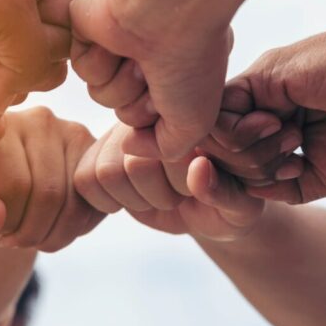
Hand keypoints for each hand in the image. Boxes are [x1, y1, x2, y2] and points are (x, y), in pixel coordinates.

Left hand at [0, 107, 104, 252]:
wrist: (5, 192)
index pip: (13, 184)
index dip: (5, 223)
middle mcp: (38, 120)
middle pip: (48, 194)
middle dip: (31, 234)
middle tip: (15, 242)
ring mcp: (73, 133)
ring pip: (75, 202)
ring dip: (54, 236)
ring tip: (33, 238)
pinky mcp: (96, 153)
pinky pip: (95, 204)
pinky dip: (76, 229)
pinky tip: (55, 228)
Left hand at [70, 0, 251, 160]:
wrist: (169, 9)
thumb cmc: (193, 60)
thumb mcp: (193, 125)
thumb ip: (163, 149)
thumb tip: (129, 146)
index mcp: (175, 69)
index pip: (152, 118)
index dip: (161, 116)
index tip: (181, 92)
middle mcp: (147, 56)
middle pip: (124, 111)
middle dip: (139, 103)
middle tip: (157, 73)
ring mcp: (117, 39)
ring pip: (101, 94)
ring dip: (122, 83)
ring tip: (140, 57)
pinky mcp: (87, 26)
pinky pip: (82, 69)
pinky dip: (101, 62)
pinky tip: (119, 41)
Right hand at [74, 123, 267, 242]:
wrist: (206, 211)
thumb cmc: (229, 206)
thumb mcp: (240, 207)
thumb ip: (224, 191)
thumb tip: (198, 168)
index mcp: (193, 116)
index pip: (169, 149)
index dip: (182, 183)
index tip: (199, 184)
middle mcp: (153, 115)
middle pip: (134, 164)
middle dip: (160, 194)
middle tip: (179, 194)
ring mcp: (123, 131)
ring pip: (107, 172)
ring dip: (135, 198)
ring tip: (159, 196)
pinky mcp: (100, 153)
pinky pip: (85, 179)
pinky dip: (107, 201)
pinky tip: (132, 198)